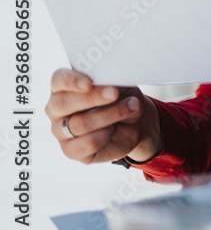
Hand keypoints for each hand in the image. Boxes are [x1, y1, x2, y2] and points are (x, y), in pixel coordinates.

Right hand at [45, 69, 161, 164]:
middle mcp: (57, 109)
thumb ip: (109, 80)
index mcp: (64, 86)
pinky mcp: (71, 150)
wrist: (136, 123)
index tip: (88, 83)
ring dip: (109, 115)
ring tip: (130, 107)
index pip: (59, 80)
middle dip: (92, 98)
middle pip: (63, 103)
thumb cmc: (122, 98)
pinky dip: (105, 135)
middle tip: (114, 93)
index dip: (71, 81)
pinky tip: (114, 128)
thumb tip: (108, 79)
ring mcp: (60, 131)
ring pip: (79, 124)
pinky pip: (86, 144)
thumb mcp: (121, 84)